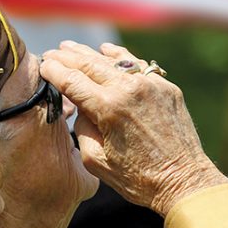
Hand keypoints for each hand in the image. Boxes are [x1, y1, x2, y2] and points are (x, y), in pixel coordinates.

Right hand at [41, 41, 227, 215]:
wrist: (184, 180)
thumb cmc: (138, 178)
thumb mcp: (96, 161)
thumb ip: (81, 128)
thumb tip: (81, 107)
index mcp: (108, 108)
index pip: (72, 81)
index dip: (54, 70)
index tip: (43, 65)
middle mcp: (129, 89)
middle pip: (90, 64)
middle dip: (67, 57)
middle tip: (52, 52)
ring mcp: (150, 84)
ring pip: (114, 60)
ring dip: (90, 53)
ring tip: (72, 47)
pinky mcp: (166, 87)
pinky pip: (137, 65)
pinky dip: (119, 57)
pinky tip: (107, 51)